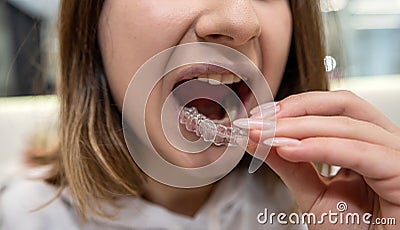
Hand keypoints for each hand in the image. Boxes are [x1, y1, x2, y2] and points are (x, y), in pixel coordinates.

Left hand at [236, 90, 399, 228]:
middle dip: (298, 109)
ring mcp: (395, 156)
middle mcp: (383, 143)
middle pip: (344, 104)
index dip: (295, 107)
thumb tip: (259, 138)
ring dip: (302, 128)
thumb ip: (289, 164)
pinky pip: (361, 153)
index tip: (259, 118)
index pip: (332, 108)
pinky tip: (290, 149)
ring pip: (349, 125)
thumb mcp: (312, 192)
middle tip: (262, 121)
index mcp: (364, 143)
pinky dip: (322, 148)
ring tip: (270, 136)